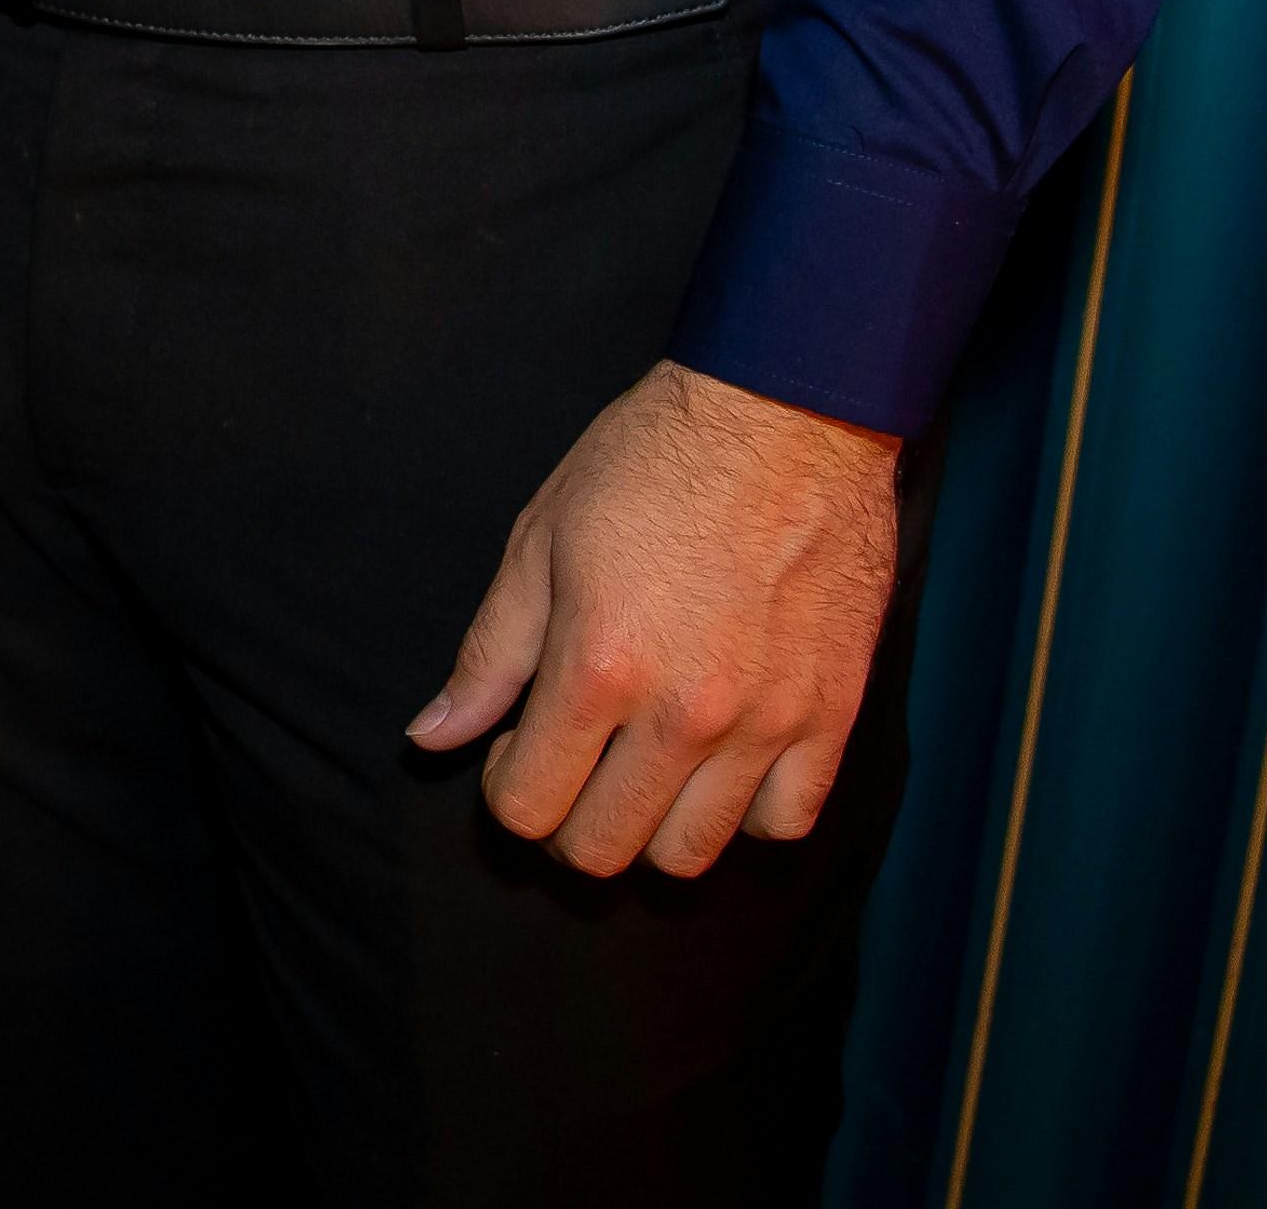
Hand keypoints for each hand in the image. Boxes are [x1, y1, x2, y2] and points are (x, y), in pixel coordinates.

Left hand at [407, 359, 904, 877]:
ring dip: (651, 826)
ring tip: (641, 767)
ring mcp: (767, 722)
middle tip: (571, 765)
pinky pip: (788, 824)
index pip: (529, 808)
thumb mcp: (540, 540)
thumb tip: (432, 737)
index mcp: (599, 666)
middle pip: (605, 848)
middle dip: (568, 821)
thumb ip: (490, 656)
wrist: (786, 414)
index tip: (515, 750)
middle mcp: (685, 714)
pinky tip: (721, 764)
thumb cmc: (651, 462)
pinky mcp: (834, 715)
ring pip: (694, 853)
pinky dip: (747, 814)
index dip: (506, 790)